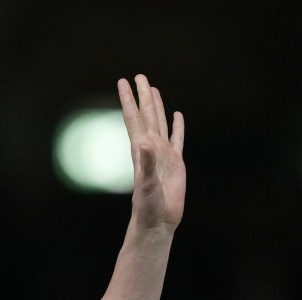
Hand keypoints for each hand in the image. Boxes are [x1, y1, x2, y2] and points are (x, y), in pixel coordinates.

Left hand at [118, 74, 185, 230]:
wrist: (157, 220)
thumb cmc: (148, 205)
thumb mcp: (146, 184)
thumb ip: (146, 163)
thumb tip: (144, 143)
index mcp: (141, 150)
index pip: (134, 118)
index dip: (128, 100)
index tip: (123, 82)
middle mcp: (150, 148)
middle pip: (146, 115)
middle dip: (142, 96)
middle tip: (138, 76)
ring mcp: (163, 154)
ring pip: (160, 123)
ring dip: (157, 106)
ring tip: (153, 90)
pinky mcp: (176, 162)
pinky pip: (177, 139)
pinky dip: (177, 126)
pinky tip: (177, 116)